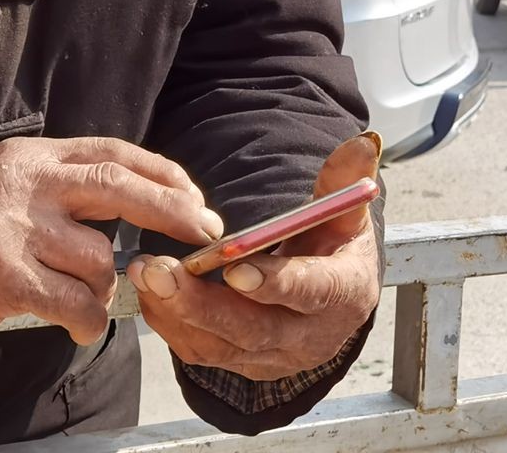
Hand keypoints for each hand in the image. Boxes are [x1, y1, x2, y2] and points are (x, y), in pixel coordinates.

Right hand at [0, 137, 221, 352]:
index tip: (197, 197)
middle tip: (206, 230)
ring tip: (75, 299)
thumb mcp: (12, 195)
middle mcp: (22, 182)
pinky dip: (85, 321)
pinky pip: (76, 302)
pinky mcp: (5, 274)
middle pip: (118, 186)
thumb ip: (66, 191)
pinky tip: (71, 326)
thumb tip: (148, 201)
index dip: (162, 173)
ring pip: (99, 258)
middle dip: (172, 209)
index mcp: (30, 158)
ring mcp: (12, 227)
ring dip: (101, 289)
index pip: (111, 152)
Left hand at [126, 133, 380, 382]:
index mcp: (343, 294)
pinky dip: (171, 323)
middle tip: (160, 269)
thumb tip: (363, 142)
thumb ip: (345, 180)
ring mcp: (273, 357)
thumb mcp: (346, 212)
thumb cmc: (334, 246)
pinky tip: (149, 291)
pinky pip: (201, 351)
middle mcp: (309, 336)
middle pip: (254, 330)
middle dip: (202, 302)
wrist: (329, 297)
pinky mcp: (242, 363)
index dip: (275, 282)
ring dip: (177, 311)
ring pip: (220, 344)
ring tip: (144, 273)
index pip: (311, 291)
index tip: (233, 267)